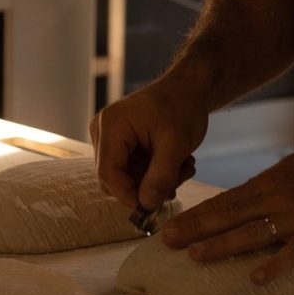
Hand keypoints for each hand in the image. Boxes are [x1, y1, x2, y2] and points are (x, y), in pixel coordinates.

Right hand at [89, 77, 207, 211]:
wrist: (190, 87)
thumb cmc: (183, 106)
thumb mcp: (176, 143)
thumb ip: (161, 177)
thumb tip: (146, 206)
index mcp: (111, 126)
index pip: (109, 174)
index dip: (129, 196)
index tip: (154, 207)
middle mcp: (103, 132)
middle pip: (116, 178)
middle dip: (147, 186)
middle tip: (179, 179)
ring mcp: (110, 138)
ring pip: (126, 178)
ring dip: (156, 180)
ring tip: (184, 167)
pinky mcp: (121, 144)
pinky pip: (132, 170)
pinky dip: (155, 172)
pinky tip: (177, 163)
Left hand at [158, 151, 293, 285]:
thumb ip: (272, 185)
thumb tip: (244, 199)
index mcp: (275, 179)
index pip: (229, 198)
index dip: (200, 212)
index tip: (173, 223)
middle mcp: (282, 194)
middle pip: (232, 212)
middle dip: (197, 227)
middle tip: (167, 240)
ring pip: (254, 232)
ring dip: (222, 244)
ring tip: (194, 255)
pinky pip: (293, 253)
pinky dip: (274, 265)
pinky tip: (255, 277)